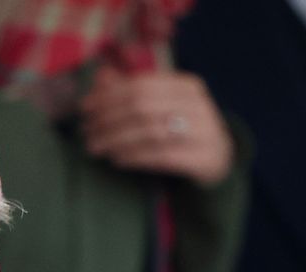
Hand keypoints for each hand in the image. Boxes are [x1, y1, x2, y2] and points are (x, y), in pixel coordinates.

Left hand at [79, 66, 234, 185]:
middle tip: (87, 132)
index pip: (140, 85)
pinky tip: (117, 160)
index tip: (85, 108)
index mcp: (187, 85)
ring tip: (95, 148)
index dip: (108, 96)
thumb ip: (133, 91)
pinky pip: (162, 156)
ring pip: (151, 132)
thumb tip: (100, 77)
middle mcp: (198, 105)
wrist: (220, 160)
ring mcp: (205, 132)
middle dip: (109, 119)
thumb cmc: (183, 129)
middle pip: (143, 107)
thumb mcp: (162, 106)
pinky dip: (135, 157)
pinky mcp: (204, 159)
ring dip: (116, 140)